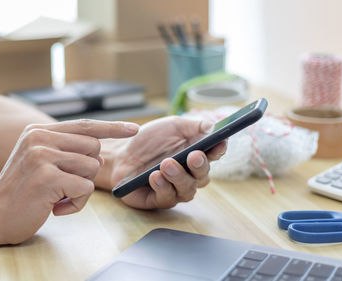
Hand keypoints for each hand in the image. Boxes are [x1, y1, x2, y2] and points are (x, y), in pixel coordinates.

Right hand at [0, 120, 137, 244]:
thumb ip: (65, 153)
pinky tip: (56, 207)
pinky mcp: (47, 176)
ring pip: (91, 168)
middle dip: (87, 171)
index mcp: (38, 131)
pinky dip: (77, 203)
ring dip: (81, 189)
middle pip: (94, 148)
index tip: (134, 129)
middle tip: (64, 185)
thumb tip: (97, 157)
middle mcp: (40, 138)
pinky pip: (85, 188)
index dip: (112, 127)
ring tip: (58, 197)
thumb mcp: (39, 162)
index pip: (85, 125)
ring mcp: (42, 155)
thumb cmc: (21, 191)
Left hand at [105, 116, 225, 208]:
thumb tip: (213, 125)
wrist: (122, 154)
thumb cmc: (149, 140)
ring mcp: (176, 188)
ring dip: (179, 176)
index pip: (214, 154)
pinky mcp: (160, 199)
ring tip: (166, 164)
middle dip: (200, 165)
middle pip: (203, 175)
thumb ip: (194, 125)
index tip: (219, 143)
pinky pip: (167, 197)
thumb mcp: (172, 126)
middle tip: (193, 156)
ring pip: (187, 189)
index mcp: (196, 154)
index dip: (219, 149)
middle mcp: (190, 174)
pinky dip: (162, 186)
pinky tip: (155, 176)